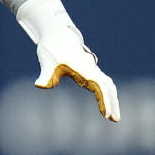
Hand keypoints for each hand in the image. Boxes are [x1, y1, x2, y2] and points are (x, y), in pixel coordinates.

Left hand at [17, 0, 119, 121]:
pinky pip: (104, 82)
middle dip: (113, 103)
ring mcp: (92, 69)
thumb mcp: (47, 62)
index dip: (104, 100)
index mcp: (84, 69)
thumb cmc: (52, 48)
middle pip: (108, 87)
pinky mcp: (89, 69)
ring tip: (113, 116)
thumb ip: (46, 76)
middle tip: (115, 120)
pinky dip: (107, 92)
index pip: (100, 87)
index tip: (105, 114)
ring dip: (113, 98)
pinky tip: (106, 101)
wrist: (56, 34)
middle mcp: (91, 69)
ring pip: (108, 84)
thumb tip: (39, 85)